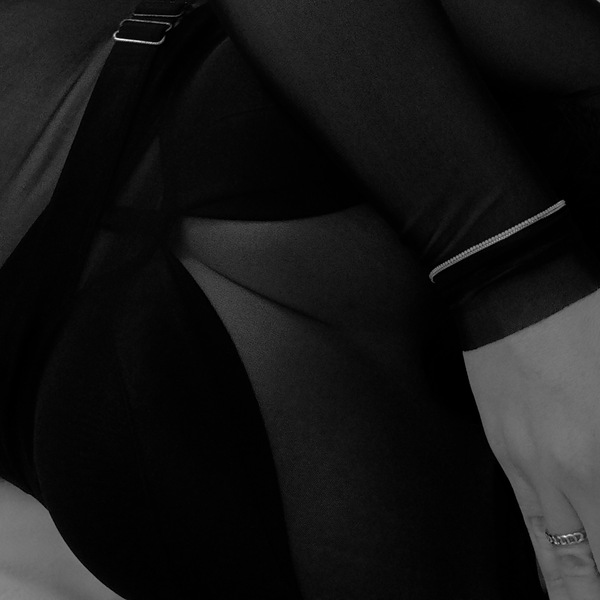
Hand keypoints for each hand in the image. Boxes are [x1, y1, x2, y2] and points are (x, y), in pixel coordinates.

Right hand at [463, 289, 599, 598]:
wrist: (507, 287)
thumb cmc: (576, 316)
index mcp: (597, 458)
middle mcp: (560, 473)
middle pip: (589, 567)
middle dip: (595, 596)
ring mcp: (524, 463)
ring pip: (553, 554)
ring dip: (574, 591)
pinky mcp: (501, 447)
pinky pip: (527, 520)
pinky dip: (546, 559)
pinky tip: (554, 573)